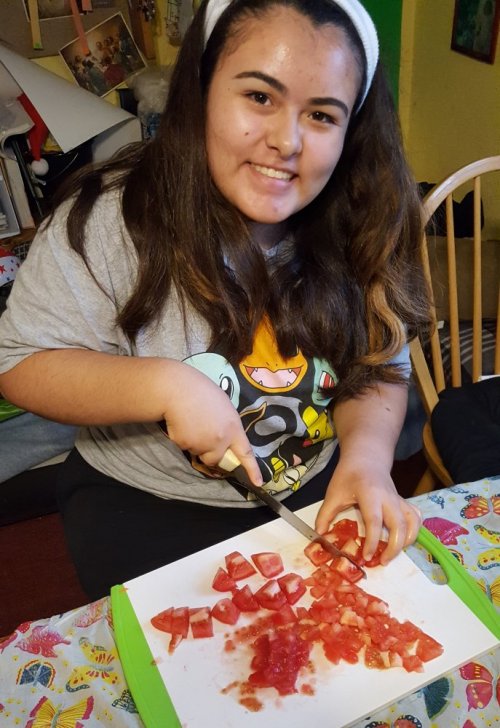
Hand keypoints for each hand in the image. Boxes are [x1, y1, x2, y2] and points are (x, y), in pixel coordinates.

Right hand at [162, 361, 261, 485]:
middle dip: (210, 452)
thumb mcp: (224, 406)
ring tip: (191, 422)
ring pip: (199, 452)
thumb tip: (224, 436)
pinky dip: (183, 438)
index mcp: (233, 428)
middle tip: (203, 432)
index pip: (246, 453)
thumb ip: (227, 424)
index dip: (252, 469)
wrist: (177, 389)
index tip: (259, 483)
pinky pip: (185, 447)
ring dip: (195, 443)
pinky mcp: (185, 445)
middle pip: (216, 459)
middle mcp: (220, 440)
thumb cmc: (201, 390)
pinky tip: (181, 422)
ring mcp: (202, 444)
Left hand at [315, 453, 420, 563]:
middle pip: (399, 525)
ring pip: (412, 522)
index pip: (375, 521)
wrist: (365, 458)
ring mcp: (398, 499)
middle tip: (382, 562)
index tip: (367, 557)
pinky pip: (415, 516)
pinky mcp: (402, 501)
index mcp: (369, 494)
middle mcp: (388, 498)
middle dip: (394, 547)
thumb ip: (326, 514)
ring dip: (406, 541)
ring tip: (393, 554)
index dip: (372, 541)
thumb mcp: (333, 493)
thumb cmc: (348, 475)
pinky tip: (404, 540)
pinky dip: (414, 530)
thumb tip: (320, 534)